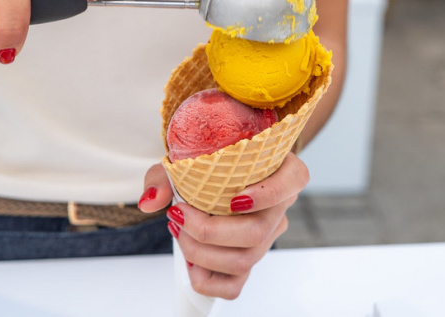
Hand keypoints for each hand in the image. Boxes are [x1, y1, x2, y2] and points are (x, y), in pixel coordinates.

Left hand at [139, 152, 309, 298]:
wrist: (208, 177)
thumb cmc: (205, 164)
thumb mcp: (184, 159)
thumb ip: (164, 176)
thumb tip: (151, 201)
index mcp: (281, 171)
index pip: (294, 182)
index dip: (267, 195)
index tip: (233, 199)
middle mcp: (280, 207)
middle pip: (257, 232)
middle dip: (209, 231)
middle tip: (178, 215)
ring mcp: (267, 237)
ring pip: (244, 260)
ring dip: (200, 252)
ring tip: (177, 230)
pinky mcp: (249, 261)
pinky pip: (234, 286)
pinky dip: (206, 277)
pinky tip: (190, 258)